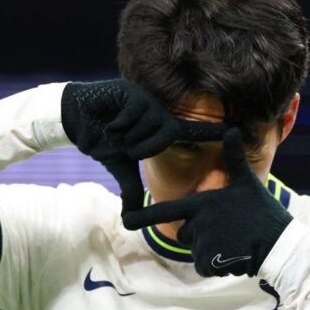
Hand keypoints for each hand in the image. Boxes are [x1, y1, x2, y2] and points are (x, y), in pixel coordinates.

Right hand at [60, 79, 225, 211]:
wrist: (76, 121)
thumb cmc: (102, 139)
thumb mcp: (120, 167)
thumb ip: (131, 189)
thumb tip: (129, 217)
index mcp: (161, 129)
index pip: (191, 133)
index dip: (211, 133)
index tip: (233, 131)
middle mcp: (158, 114)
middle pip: (165, 134)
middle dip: (143, 146)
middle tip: (126, 147)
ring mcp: (146, 101)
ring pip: (148, 125)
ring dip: (127, 135)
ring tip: (115, 131)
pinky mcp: (131, 91)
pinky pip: (133, 113)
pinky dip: (119, 124)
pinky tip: (109, 121)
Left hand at [122, 128, 292, 276]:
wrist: (279, 242)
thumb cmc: (262, 210)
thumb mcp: (247, 182)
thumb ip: (234, 158)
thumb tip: (233, 129)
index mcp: (203, 203)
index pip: (166, 210)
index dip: (143, 215)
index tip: (126, 219)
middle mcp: (199, 222)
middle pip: (185, 232)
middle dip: (200, 233)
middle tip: (228, 229)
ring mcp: (204, 243)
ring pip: (196, 250)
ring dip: (211, 249)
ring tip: (234, 242)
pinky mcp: (211, 261)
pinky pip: (203, 265)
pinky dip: (216, 264)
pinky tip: (234, 255)